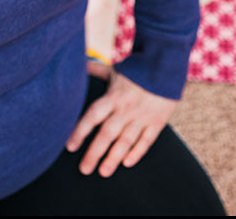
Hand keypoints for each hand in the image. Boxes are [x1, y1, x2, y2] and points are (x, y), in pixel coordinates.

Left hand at [66, 61, 176, 176]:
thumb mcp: (114, 70)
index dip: (80, 131)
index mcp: (113, 96)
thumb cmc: (135, 71)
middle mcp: (126, 109)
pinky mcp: (157, 122)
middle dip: (95, 153)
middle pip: (107, 133)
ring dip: (114, 158)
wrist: (165, 68)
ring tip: (103, 172)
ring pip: (126, 141)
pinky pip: (146, 140)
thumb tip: (77, 64)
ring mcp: (142, 117)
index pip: (93, 116)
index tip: (70, 146)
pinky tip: (127, 163)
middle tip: (84, 169)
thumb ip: (95, 70)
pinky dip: (137, 152)